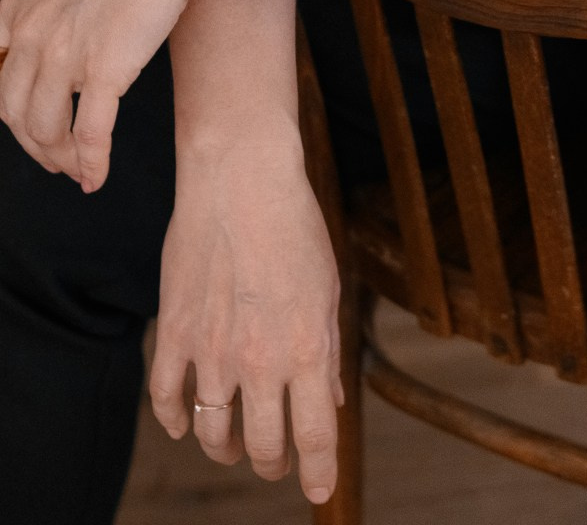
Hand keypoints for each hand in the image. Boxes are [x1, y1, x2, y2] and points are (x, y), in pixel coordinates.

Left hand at [0, 0, 231, 190]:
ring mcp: (64, 53)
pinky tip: (96, 177)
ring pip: (44, 130)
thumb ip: (58, 3)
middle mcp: (31, 31)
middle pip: (14, 111)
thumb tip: (74, 29)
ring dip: (60, 158)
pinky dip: (90, 165)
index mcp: (19, 4)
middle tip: (56, 154)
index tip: (30, 121)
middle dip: (34, 142)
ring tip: (79, 166)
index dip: (11, 108)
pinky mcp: (105, 70)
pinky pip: (88, 136)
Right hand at [151, 137, 343, 505]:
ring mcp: (212, 351)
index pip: (316, 436)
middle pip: (264, 447)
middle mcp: (260, 360)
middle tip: (275, 466)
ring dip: (226, 449)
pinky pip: (166, 400)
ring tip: (234, 448)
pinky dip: (175, 422)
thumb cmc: (294, 225)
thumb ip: (328, 349)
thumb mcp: (328, 288)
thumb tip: (334, 398)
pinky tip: (185, 424)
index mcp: (307, 349)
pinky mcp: (175, 333)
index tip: (320, 493)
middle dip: (273, 466)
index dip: (319, 473)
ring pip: (212, 433)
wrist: (241, 178)